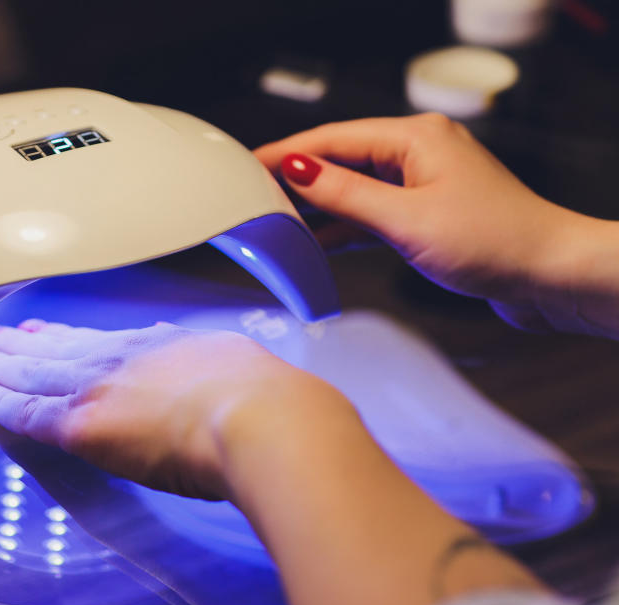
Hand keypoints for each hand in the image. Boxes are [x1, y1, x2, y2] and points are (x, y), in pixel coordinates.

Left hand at [0, 318, 347, 499]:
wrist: (257, 417)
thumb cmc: (260, 396)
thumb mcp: (228, 359)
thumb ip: (196, 361)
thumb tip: (185, 358)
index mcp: (154, 345)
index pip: (92, 341)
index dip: (58, 337)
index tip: (36, 332)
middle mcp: (118, 359)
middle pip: (53, 351)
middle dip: (15, 345)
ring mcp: (97, 389)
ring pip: (32, 374)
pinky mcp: (83, 425)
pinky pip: (27, 413)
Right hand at [254, 114, 618, 335]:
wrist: (549, 276)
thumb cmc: (494, 242)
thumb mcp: (406, 219)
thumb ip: (345, 195)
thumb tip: (296, 169)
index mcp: (415, 138)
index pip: (333, 139)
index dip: (286, 152)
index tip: (246, 165)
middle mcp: (417, 153)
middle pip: (340, 161)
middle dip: (297, 180)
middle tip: (253, 199)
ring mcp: (421, 184)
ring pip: (354, 190)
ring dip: (319, 208)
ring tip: (277, 224)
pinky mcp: (425, 213)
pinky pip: (371, 213)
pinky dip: (344, 227)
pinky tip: (316, 243)